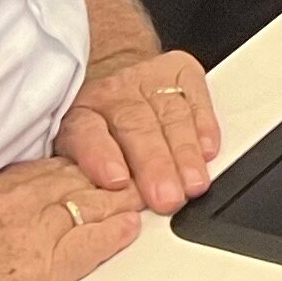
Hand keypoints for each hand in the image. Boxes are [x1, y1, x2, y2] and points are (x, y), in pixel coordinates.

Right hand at [0, 157, 144, 280]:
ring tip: (148, 202)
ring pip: (97, 199)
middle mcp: (12, 204)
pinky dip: (119, 232)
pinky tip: (132, 230)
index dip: (88, 169)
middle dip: (115, 178)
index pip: (56, 164)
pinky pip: (97, 239)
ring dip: (125, 201)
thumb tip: (20, 221)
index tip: (106, 175)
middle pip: (84, 174)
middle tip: (142, 183)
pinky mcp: (44, 273)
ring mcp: (31, 235)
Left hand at [58, 45, 220, 214]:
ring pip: (169, 115)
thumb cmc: (96, 127)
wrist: (113, 73)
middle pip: (135, 126)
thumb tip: (92, 209)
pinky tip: (208, 150)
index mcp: (79, 115)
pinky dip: (204, 125)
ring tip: (193, 183)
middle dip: (155, 164)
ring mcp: (147, 80)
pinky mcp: (179, 71)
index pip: (85, 132)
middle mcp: (112, 95)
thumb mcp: (73, 152)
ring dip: (185, 153)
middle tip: (167, 197)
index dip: (100, 155)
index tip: (116, 180)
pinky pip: (195, 97)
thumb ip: (81, 177)